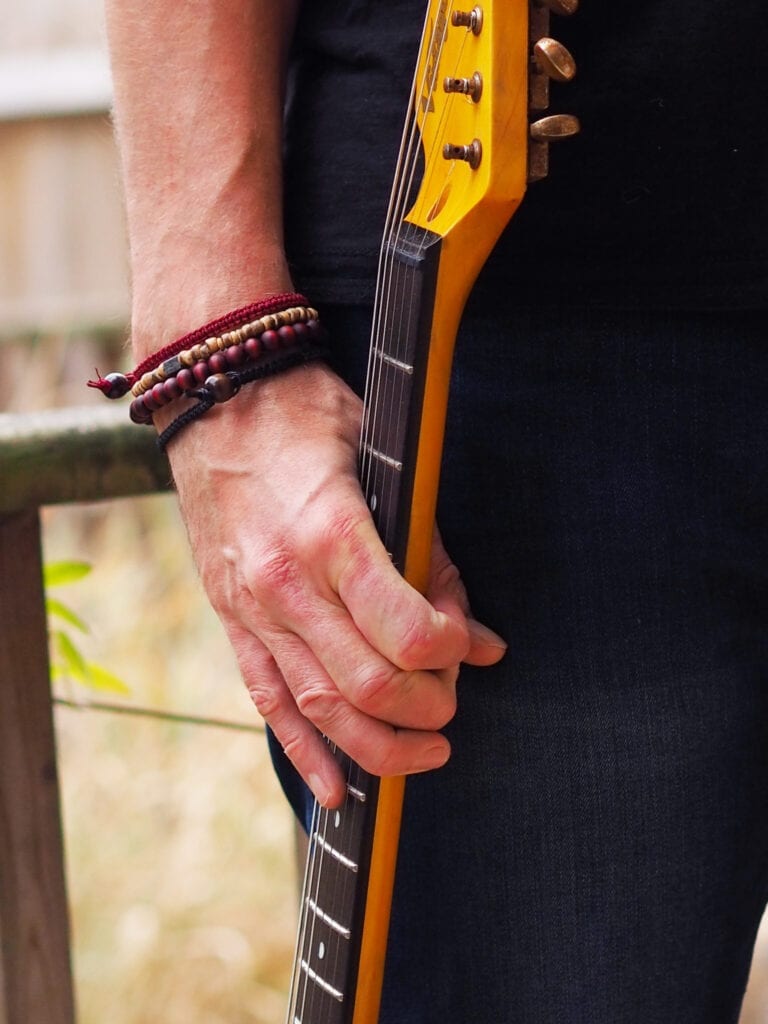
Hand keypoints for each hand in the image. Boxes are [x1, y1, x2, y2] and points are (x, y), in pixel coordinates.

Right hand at [166, 360, 505, 805]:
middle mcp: (286, 584)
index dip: (452, 652)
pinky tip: (335, 791)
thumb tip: (480, 638)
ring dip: (380, 747)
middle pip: (367, 685)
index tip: (469, 643)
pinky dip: (304, 752)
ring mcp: (252, 609)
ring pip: (319, 708)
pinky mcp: (232, 620)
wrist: (214, 396)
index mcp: (332, 535)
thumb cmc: (308, 416)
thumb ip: (429, 554)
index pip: (407, 632)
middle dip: (426, 708)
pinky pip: (267, 701)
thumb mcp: (384, 464)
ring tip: (425, 753)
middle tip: (454, 702)